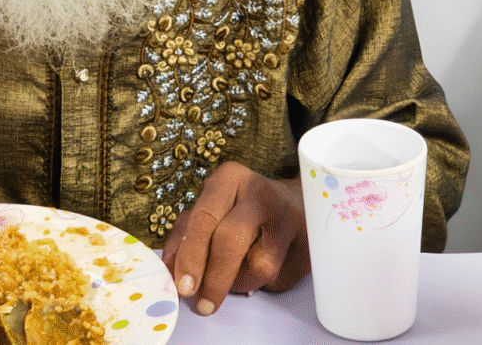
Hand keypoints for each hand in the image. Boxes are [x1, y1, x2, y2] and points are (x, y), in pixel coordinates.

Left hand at [161, 162, 308, 315]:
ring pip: (259, 265)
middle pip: (231, 240)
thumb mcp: (210, 209)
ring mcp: (290, 216)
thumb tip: (171, 269)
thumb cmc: (241, 208)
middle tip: (203, 304)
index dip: (191, 255)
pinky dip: (263, 284)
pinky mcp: (310, 242)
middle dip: (213, 277)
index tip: (183, 286)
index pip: (204, 217)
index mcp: (229, 178)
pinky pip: (280, 277)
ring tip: (235, 278)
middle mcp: (260, 192)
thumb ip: (185, 234)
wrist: (297, 202)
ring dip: (239, 283)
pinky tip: (262, 270)